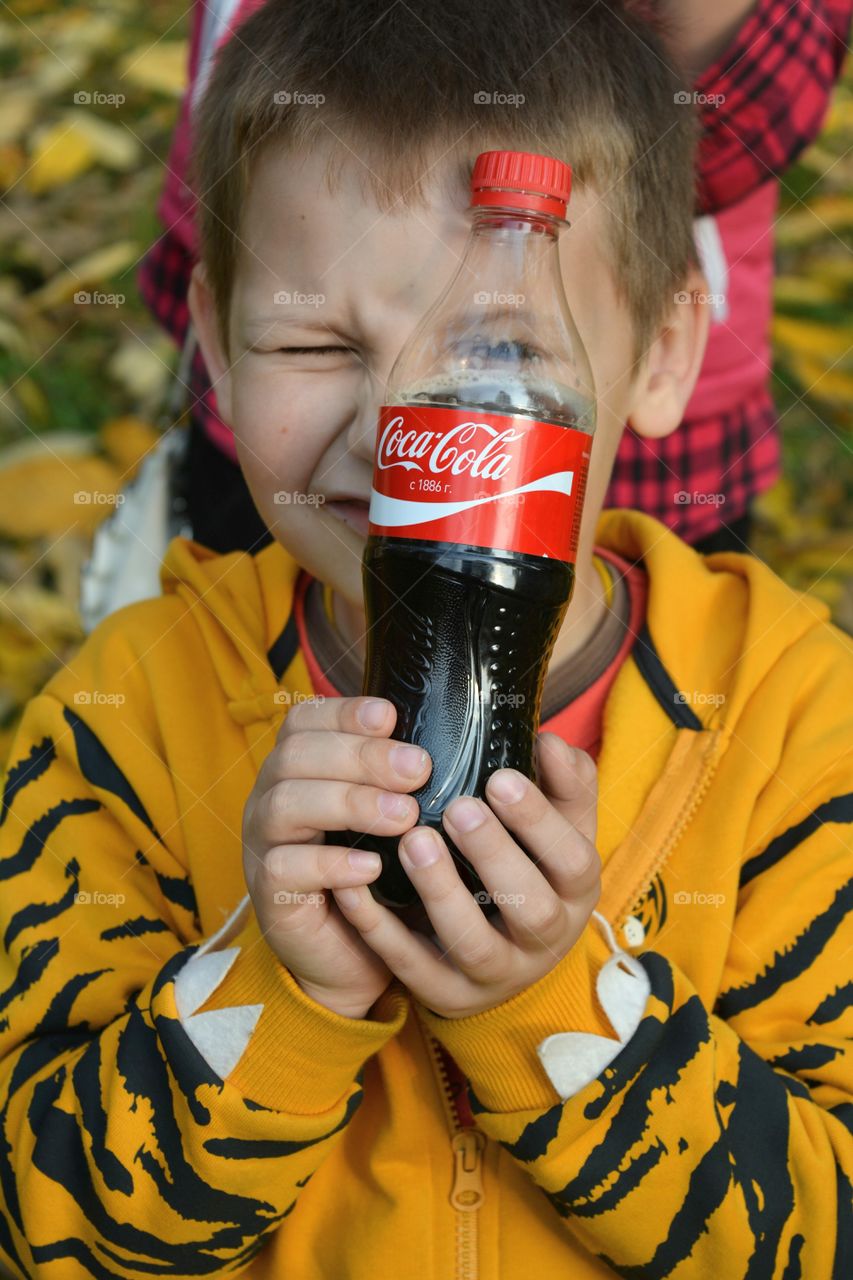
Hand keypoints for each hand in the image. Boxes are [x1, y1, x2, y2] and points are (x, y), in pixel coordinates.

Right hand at [242, 695, 430, 1018]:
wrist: (352, 957)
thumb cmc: (377, 874)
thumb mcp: (389, 816)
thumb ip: (399, 778)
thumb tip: (442, 744)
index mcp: (297, 768)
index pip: (305, 721)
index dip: (344, 713)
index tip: (390, 717)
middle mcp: (272, 798)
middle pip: (296, 756)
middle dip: (360, 757)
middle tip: (418, 770)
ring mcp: (264, 844)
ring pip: (286, 805)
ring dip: (350, 803)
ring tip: (405, 817)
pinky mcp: (268, 893)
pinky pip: (285, 868)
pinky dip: (331, 863)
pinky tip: (373, 866)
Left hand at [332, 732, 600, 1017]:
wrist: (505, 957)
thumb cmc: (531, 869)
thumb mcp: (560, 828)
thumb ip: (564, 783)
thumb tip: (548, 742)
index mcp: (574, 894)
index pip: (572, 861)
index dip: (540, 822)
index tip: (500, 778)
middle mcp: (543, 941)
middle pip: (530, 909)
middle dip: (495, 856)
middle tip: (459, 809)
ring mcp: (494, 975)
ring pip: (472, 944)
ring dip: (441, 891)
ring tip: (413, 840)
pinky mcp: (445, 994)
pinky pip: (410, 966)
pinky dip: (379, 929)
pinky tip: (351, 884)